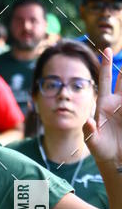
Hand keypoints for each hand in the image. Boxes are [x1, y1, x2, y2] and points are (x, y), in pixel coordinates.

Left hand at [84, 47, 121, 165]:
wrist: (115, 160)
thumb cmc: (102, 151)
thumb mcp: (93, 142)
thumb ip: (90, 132)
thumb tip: (88, 121)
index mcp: (103, 105)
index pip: (104, 81)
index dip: (105, 66)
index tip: (105, 50)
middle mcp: (117, 102)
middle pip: (121, 79)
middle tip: (120, 48)